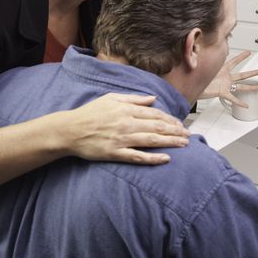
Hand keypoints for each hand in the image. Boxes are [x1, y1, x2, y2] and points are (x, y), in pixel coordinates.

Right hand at [59, 93, 189, 164]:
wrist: (69, 130)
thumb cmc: (90, 113)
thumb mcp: (111, 99)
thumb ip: (133, 99)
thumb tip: (152, 99)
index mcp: (126, 109)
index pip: (155, 114)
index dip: (170, 119)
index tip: (180, 124)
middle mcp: (126, 123)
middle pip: (157, 127)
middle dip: (175, 131)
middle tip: (188, 136)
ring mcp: (121, 139)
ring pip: (151, 140)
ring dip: (170, 142)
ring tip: (184, 144)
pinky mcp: (115, 153)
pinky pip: (137, 156)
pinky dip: (152, 158)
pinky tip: (166, 159)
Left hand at [199, 51, 257, 107]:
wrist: (192, 87)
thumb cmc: (197, 76)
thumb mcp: (203, 66)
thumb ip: (206, 58)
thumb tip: (203, 48)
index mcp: (222, 70)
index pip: (234, 61)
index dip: (242, 56)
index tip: (248, 52)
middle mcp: (225, 77)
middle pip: (241, 75)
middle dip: (251, 73)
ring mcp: (225, 85)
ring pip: (240, 86)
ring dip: (250, 87)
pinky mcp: (222, 92)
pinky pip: (232, 98)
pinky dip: (239, 102)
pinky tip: (245, 105)